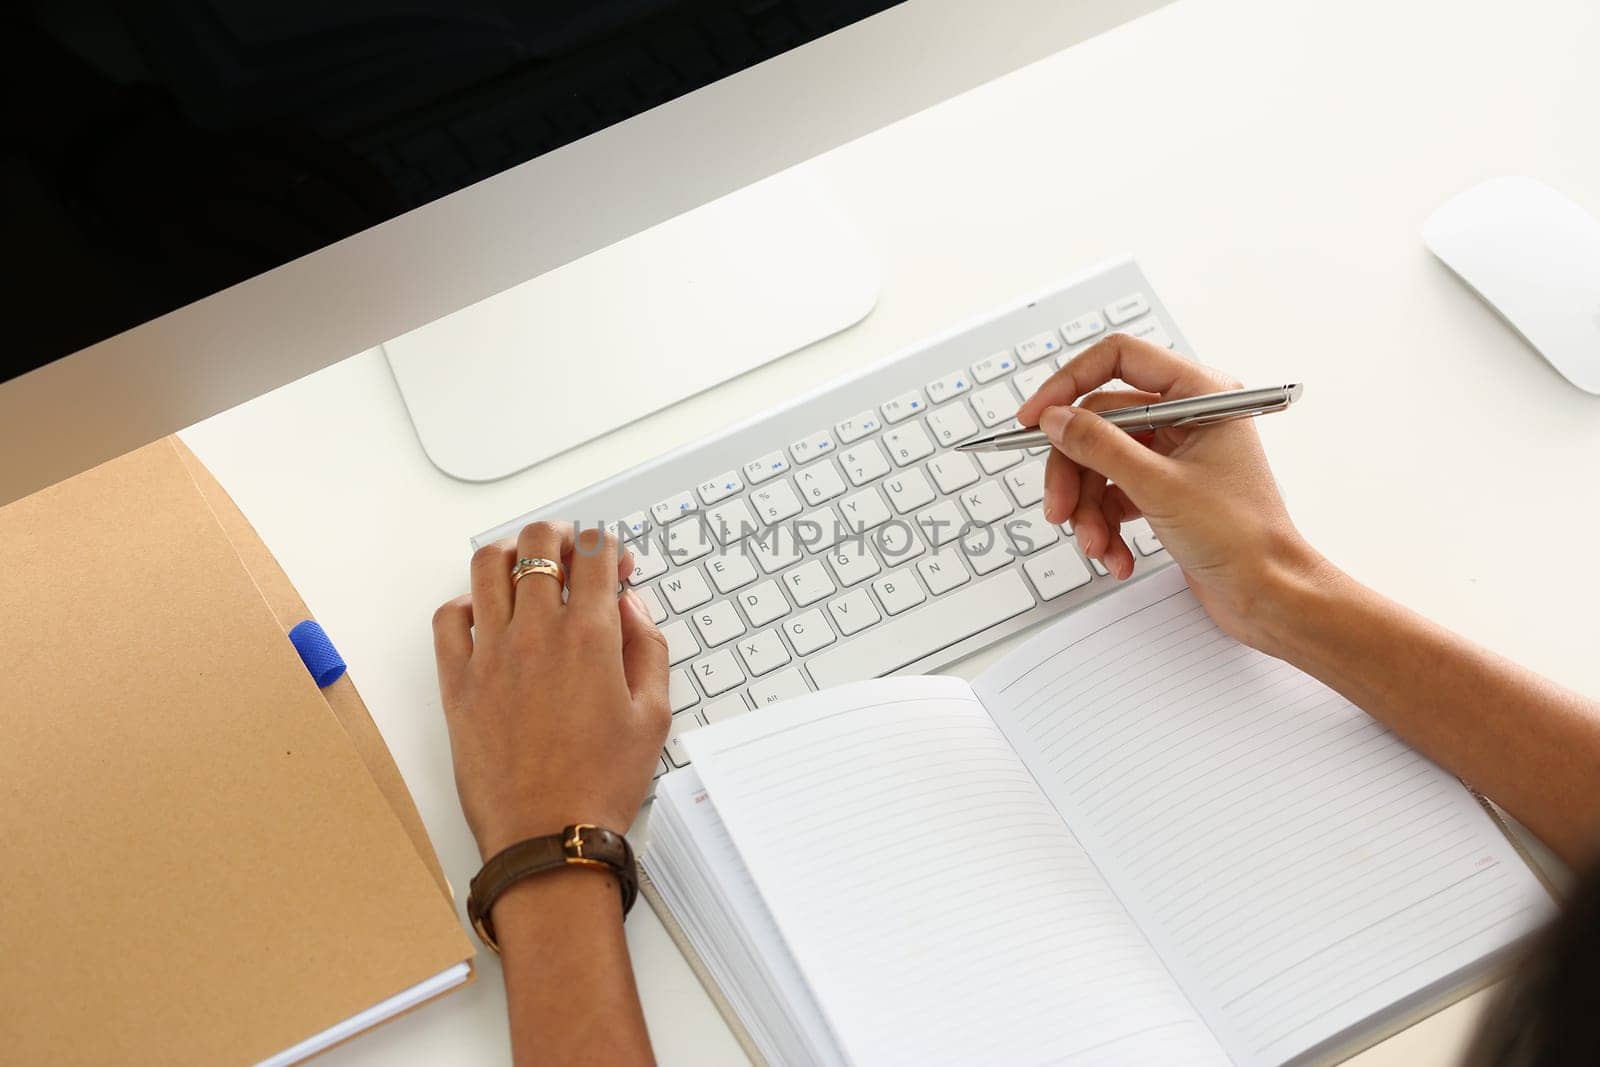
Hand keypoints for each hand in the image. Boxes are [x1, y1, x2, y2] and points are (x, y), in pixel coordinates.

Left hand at [432, 522, 670, 858]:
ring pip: (487, 566)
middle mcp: (537, 633)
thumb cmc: (602, 785)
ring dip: (511, 551)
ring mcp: (491, 654)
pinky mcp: (458, 682)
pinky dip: (467, 602)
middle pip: (539, 543)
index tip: (613, 558)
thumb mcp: (654, 715)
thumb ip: (647, 648)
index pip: (594, 554)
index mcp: (591, 637)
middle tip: (572, 550)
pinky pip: (449, 618)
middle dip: (561, 534)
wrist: (549, 837)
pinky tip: (487, 615)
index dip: (606, 545)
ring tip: (526, 564)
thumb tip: (631, 607)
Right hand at [1014, 334, 1334, 651]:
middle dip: (1074, 472)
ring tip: (1097, 547)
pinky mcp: (1165, 489)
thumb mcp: (1159, 487)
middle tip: (1057, 509)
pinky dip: (1106, 525)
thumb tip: (1055, 418)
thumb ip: (1099, 446)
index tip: (1035, 418)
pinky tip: (1117, 557)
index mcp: (1200, 394)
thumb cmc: (1243, 538)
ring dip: (1088, 509)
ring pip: (1100, 463)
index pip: (1119, 359)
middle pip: (1099, 422)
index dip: (1068, 384)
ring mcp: (1174, 454)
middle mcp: (1186, 417)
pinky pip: (1113, 493)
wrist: (1270, 595)